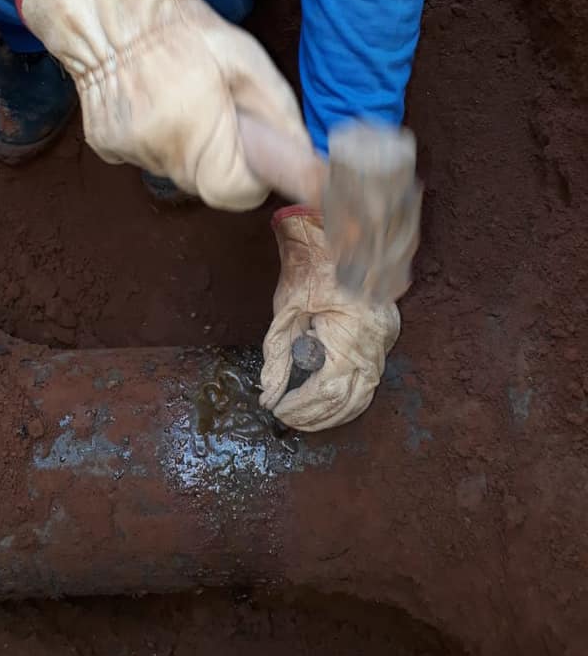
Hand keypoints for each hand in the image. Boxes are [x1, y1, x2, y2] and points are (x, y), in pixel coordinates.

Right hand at [17, 0, 309, 210]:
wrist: (114, 9)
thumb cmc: (186, 31)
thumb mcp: (250, 63)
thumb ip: (279, 116)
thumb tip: (303, 157)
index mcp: (198, 137)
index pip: (237, 194)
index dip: (252, 175)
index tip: (252, 147)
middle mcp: (160, 154)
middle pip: (206, 184)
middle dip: (221, 157)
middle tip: (218, 109)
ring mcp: (128, 152)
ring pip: (175, 170)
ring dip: (188, 145)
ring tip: (182, 97)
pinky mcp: (105, 146)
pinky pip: (145, 155)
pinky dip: (156, 137)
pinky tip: (154, 100)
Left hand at [260, 207, 399, 431]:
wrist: (335, 236)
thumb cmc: (308, 269)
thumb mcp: (285, 313)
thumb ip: (277, 358)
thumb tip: (270, 395)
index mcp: (351, 335)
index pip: (329, 391)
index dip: (303, 408)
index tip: (280, 411)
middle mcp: (376, 342)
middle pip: (352, 400)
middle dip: (319, 416)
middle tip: (290, 419)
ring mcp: (385, 339)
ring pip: (365, 392)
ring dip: (335, 409)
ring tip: (304, 414)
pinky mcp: (385, 334)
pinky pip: (370, 374)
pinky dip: (347, 391)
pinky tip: (325, 395)